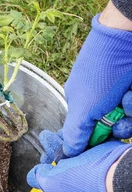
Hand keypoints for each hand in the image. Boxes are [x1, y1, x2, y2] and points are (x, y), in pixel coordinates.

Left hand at [27, 130, 130, 191]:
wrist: (120, 172)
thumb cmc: (84, 182)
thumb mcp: (53, 183)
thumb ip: (41, 179)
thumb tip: (33, 177)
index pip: (59, 189)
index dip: (48, 172)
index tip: (43, 158)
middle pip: (68, 171)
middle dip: (56, 153)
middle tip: (46, 138)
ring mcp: (105, 182)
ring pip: (80, 159)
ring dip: (66, 144)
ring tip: (55, 132)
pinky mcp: (114, 166)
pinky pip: (94, 152)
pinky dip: (83, 141)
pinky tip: (71, 131)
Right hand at [62, 13, 131, 156]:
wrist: (126, 36)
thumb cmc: (101, 71)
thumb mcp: (84, 107)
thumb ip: (75, 134)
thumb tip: (67, 155)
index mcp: (84, 105)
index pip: (91, 133)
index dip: (98, 141)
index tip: (104, 143)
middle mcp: (103, 100)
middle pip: (116, 128)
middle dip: (122, 126)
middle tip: (121, 117)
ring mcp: (121, 93)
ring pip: (131, 119)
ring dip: (131, 111)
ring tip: (129, 95)